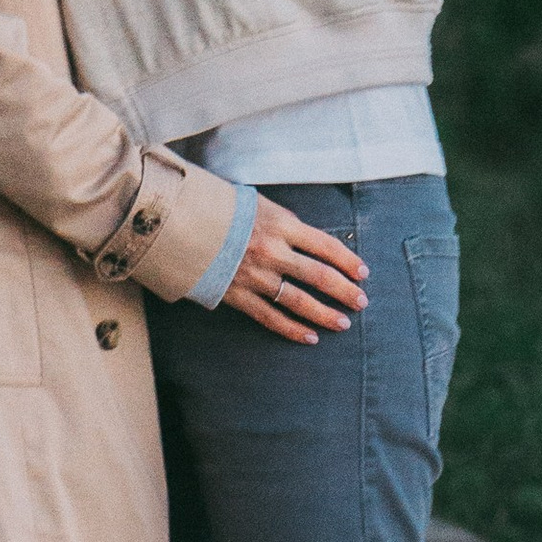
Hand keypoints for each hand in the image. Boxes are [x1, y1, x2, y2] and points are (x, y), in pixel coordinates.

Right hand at [218, 196, 368, 340]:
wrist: (179, 222)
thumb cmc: (222, 209)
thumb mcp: (259, 204)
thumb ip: (286, 223)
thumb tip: (311, 242)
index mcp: (280, 224)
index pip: (325, 245)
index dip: (347, 261)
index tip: (363, 272)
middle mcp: (272, 251)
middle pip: (318, 275)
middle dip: (344, 290)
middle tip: (361, 301)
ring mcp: (255, 275)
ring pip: (299, 301)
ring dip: (324, 313)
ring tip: (343, 323)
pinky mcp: (237, 295)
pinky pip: (271, 317)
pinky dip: (292, 329)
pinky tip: (310, 337)